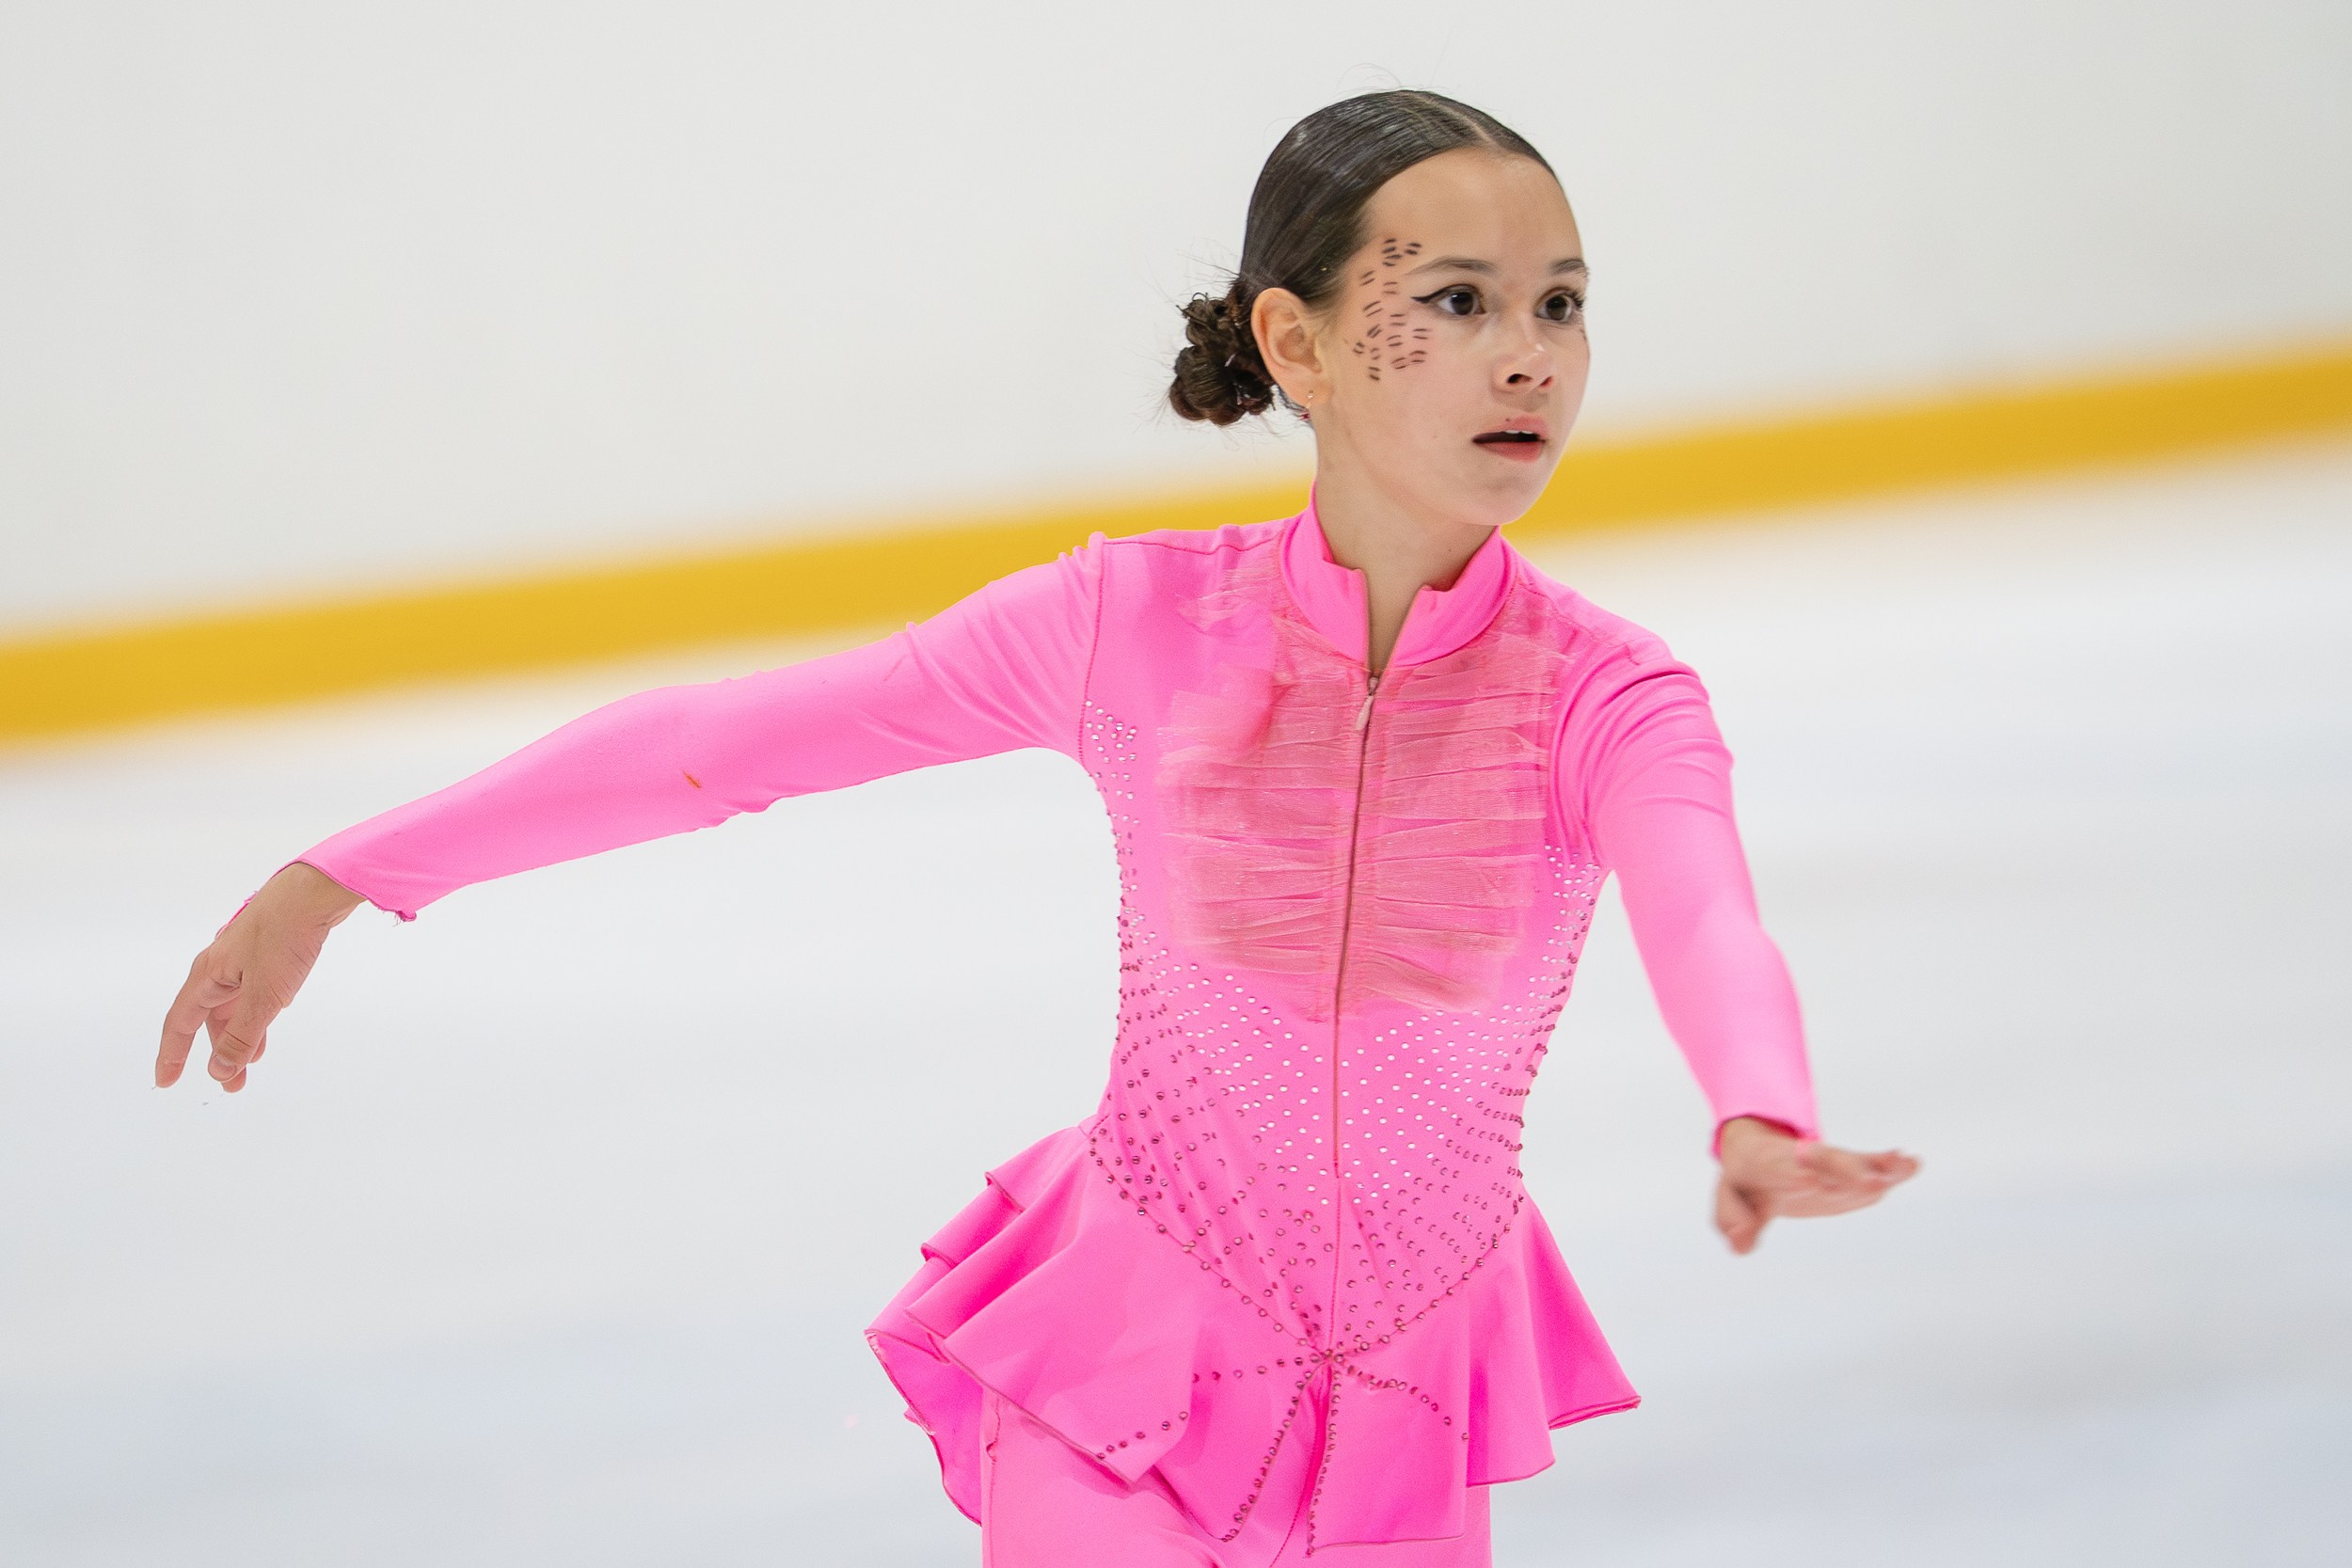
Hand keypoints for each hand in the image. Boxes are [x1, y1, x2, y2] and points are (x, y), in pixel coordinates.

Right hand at [156, 862, 364, 1092]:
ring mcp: (243, 959)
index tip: (165, 1082)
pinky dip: (257, 1016)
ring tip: (251, 1065)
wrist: (316, 892)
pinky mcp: (268, 954)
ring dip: (240, 1037)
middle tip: (232, 1086)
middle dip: (217, 1054)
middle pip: (209, 1019)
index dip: (172, 1055)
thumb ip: (241, 1035)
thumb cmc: (285, 936)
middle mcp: (219, 966)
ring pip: (234, 1007)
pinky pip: (253, 994)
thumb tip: (218, 1072)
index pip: (180, 1023)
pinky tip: (266, 1029)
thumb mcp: (264, 995)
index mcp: (208, 974)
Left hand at [1713, 1116, 1918, 1254]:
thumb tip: (1741, 1244)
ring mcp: (1828, 1165)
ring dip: (1879, 1167)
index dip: (1796, 1174)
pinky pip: (1870, 1165)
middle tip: (1875, 1181)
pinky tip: (1911, 1165)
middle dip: (1849, 1171)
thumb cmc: (1745, 1180)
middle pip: (1827, 1161)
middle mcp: (1803, 1160)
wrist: (1760, 1153)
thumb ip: (1732, 1219)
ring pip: (1854, 1162)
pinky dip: (1890, 1167)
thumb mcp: (1729, 1199)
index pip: (1783, 1169)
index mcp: (1769, 1163)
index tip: (1811, 1178)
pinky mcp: (1847, 1171)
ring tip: (1906, 1166)